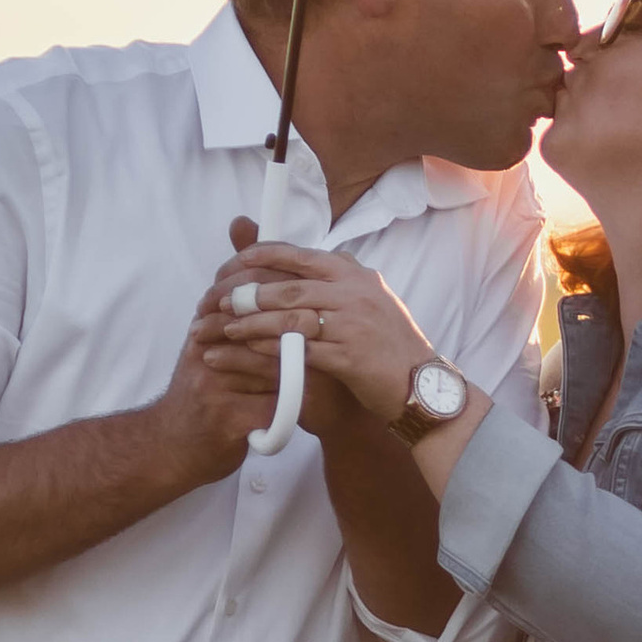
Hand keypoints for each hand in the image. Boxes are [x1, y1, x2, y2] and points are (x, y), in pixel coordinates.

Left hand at [211, 231, 437, 422]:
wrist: (420, 385)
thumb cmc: (391, 344)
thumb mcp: (373, 300)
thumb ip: (343, 280)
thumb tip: (316, 256)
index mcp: (358, 276)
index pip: (304, 256)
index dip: (266, 256)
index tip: (237, 260)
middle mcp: (356, 295)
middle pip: (291, 288)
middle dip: (251, 294)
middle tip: (221, 299)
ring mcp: (354, 326)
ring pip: (292, 319)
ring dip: (254, 324)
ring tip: (227, 328)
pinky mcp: (349, 358)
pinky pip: (300, 351)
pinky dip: (272, 350)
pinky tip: (250, 351)